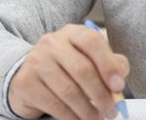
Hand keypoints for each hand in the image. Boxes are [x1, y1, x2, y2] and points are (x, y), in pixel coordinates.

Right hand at [9, 24, 129, 119]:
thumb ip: (110, 65)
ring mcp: (36, 62)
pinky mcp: (26, 83)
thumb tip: (119, 81)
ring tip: (97, 118)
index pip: (92, 41)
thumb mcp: (89, 59)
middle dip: (101, 95)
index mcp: (72, 33)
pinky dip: (72, 117)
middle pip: (82, 69)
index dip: (108, 65)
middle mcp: (52, 43)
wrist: (31, 76)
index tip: (118, 86)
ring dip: (88, 110)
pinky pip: (55, 105)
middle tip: (111, 110)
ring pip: (69, 91)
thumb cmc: (67, 68)